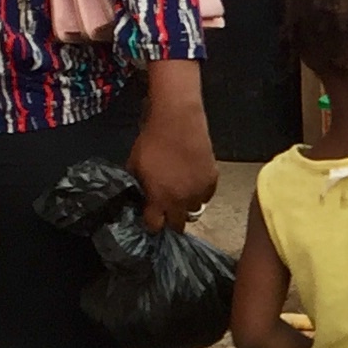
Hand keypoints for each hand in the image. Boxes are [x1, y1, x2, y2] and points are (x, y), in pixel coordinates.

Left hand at [128, 93, 218, 233]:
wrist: (177, 121)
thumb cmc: (151, 141)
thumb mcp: (134, 165)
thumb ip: (138, 186)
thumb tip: (141, 195)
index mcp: (159, 199)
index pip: (155, 226)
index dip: (151, 223)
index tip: (150, 216)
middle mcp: (181, 201)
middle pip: (177, 225)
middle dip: (170, 220)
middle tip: (165, 209)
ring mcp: (199, 192)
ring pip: (193, 211)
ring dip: (185, 206)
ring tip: (180, 194)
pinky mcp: (212, 181)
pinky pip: (206, 196)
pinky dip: (200, 193)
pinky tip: (193, 182)